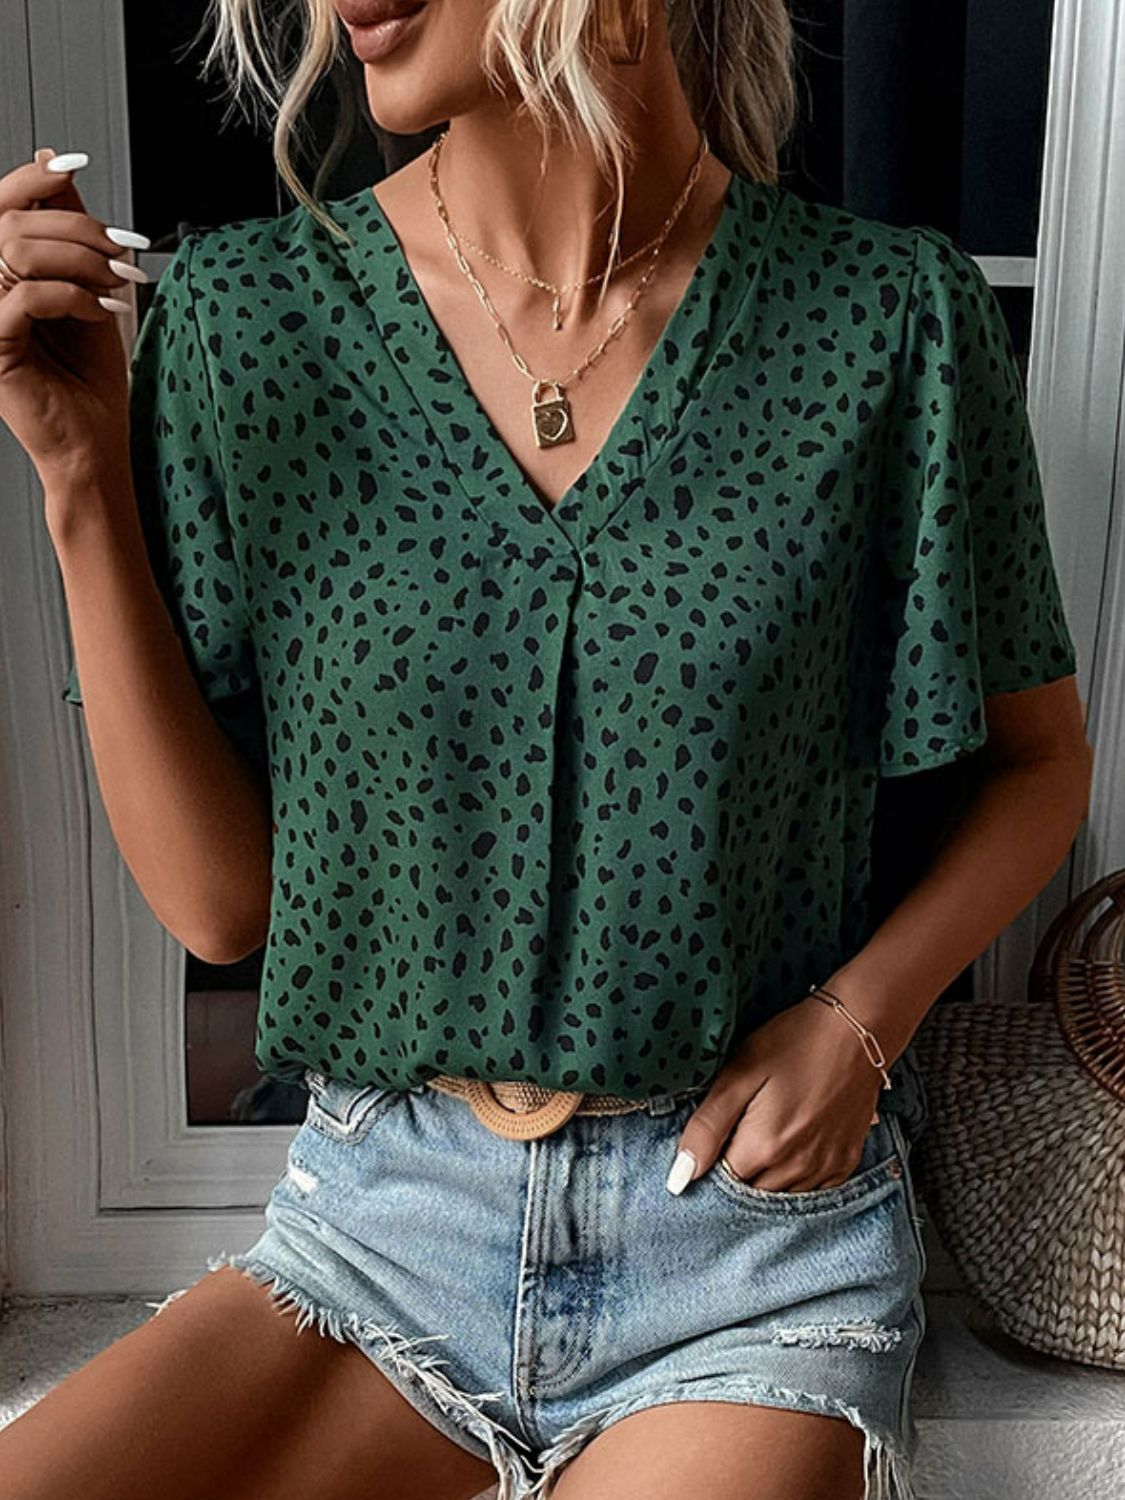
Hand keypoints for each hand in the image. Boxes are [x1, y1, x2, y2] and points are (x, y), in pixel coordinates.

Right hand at [0, 148, 145, 484]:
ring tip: (116, 283)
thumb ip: (66, 227)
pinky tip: (100, 312)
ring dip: (80, 259)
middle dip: (79, 229)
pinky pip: (26, 295)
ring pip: (17, 251)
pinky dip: (73, 296)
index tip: (79, 163)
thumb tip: (54, 160)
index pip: (1, 204)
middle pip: (13, 222)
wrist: (95, 437)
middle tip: (122, 253)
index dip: (34, 178)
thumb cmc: (88, 373)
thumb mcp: (86, 284)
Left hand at [666, 995, 887, 1194]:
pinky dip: (795, 1178)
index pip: (720, 1183)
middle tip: (738, 1131)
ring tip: (766, 1133)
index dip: (710, 1164)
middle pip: (750, 1195)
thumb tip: (680, 1178)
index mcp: (764, 1147)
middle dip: (737, 1172)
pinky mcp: (845, 1163)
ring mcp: (825, 1169)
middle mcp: (796, 1169)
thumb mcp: (740, 1071)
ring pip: (780, 1197)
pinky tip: (791, 1145)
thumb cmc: (794, 1041)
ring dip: (765, 1178)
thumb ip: (708, 1126)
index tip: (713, 1139)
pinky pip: (811, 1192)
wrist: (857, 1029)